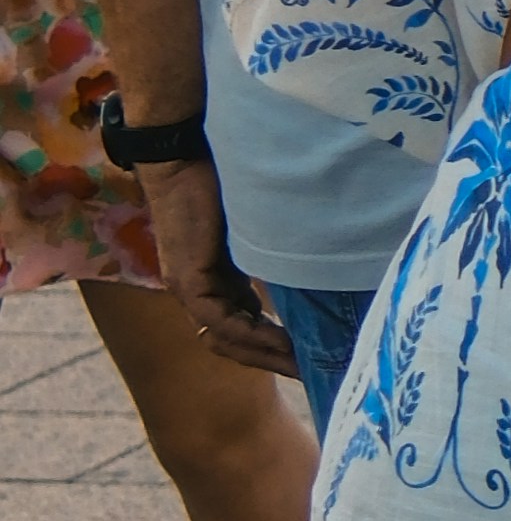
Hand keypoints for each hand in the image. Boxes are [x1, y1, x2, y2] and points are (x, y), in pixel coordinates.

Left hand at [141, 153, 299, 375]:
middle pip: (234, 341)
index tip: (310, 354)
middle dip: (273, 359)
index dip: (273, 344)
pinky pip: (219, 320)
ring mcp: (189, 288)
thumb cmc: (225, 175)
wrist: (185, 149)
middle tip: (313, 371)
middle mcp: (199, 290)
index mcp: (216, 279)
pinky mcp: (187, 280)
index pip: (243, 325)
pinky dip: (251, 334)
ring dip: (264, 354)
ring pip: (225, 337)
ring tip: (302, 364)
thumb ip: (273, 251)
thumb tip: (315, 266)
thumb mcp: (258, 224)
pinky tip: (282, 341)